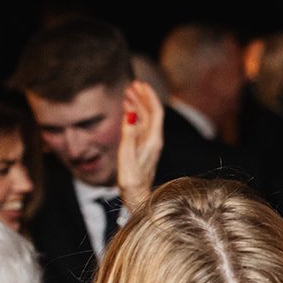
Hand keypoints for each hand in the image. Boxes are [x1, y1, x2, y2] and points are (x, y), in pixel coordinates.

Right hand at [117, 79, 164, 214]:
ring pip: (146, 119)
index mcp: (153, 140)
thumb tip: (131, 114)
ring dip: (138, 105)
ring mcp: (149, 144)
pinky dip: (134, 116)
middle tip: (133, 84)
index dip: (148, 97)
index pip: (155, 112)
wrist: (137, 198)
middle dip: (143, 97)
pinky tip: (127, 110)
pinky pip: (141, 127)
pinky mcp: (143, 149)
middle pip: (151, 113)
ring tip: (128, 93)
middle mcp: (154, 140)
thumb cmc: (132, 181)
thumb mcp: (127, 157)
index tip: (140, 84)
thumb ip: (129, 135)